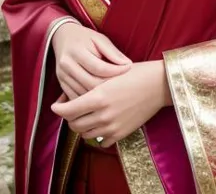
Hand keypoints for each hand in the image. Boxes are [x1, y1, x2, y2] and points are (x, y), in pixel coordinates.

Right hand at [51, 22, 130, 99]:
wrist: (63, 38)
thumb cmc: (85, 38)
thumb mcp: (100, 39)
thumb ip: (112, 52)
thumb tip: (128, 65)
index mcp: (77, 51)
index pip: (99, 67)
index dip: (116, 70)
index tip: (129, 69)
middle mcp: (67, 65)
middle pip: (91, 83)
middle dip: (109, 86)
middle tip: (123, 84)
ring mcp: (62, 76)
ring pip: (84, 93)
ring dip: (100, 95)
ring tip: (115, 92)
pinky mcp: (61, 84)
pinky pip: (76, 97)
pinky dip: (89, 100)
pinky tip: (101, 96)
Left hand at [51, 60, 171, 146]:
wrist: (158, 84)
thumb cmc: (134, 73)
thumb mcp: (109, 75)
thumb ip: (89, 87)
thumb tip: (71, 96)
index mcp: (98, 96)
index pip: (68, 110)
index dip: (58, 108)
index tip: (56, 105)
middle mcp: (103, 114)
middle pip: (74, 124)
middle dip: (69, 117)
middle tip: (71, 108)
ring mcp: (112, 126)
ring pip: (85, 134)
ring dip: (82, 126)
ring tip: (86, 115)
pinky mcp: (121, 134)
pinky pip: (101, 142)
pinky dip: (97, 135)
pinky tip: (100, 124)